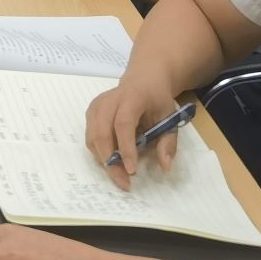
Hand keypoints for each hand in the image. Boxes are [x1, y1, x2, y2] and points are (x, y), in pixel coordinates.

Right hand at [84, 73, 183, 188]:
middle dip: (110, 160)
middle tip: (123, 182)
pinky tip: (112, 158)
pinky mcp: (92, 111)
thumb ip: (168, 142)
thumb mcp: (170, 117)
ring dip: (103, 159)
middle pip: (102, 131)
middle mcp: (110, 100)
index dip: (126, 148)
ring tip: (119, 174)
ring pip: (92, 136)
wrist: (144, 78)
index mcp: (132, 98)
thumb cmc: (157, 99)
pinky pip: (90, 136)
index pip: (123, 123)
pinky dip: (98, 151)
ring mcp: (98, 105)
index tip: (132, 171)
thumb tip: (165, 166)